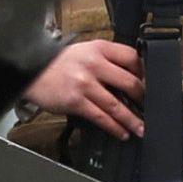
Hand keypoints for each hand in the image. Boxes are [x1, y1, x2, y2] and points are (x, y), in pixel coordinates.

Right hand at [25, 38, 146, 139]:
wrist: (32, 71)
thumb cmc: (59, 64)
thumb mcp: (84, 52)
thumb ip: (106, 60)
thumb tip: (130, 78)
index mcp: (99, 48)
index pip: (131, 57)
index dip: (144, 72)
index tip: (150, 84)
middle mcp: (94, 64)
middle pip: (129, 82)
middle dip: (143, 99)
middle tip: (150, 109)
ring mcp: (85, 83)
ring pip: (117, 105)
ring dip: (132, 120)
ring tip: (141, 128)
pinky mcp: (76, 101)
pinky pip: (101, 117)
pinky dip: (114, 127)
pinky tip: (121, 132)